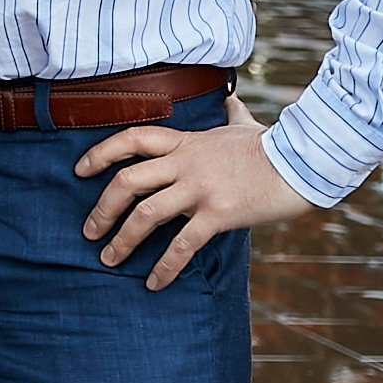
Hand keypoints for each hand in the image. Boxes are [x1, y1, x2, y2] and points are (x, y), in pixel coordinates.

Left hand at [74, 94, 311, 289]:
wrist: (303, 162)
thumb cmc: (272, 145)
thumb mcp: (244, 124)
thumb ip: (231, 114)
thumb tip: (231, 99)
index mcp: (185, 142)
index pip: (131, 139)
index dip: (100, 153)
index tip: (79, 170)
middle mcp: (185, 163)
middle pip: (126, 181)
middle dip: (102, 208)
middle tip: (88, 230)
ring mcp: (199, 189)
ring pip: (145, 215)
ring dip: (122, 240)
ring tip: (109, 259)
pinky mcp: (218, 214)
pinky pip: (182, 244)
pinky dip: (164, 266)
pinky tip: (153, 283)